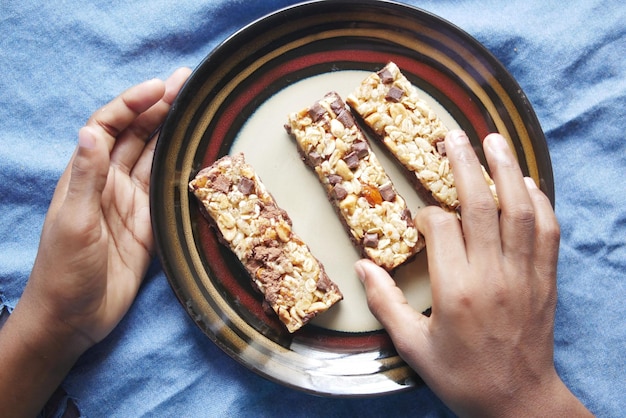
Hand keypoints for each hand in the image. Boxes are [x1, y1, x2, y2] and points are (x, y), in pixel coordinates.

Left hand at [0, 67, 190, 416]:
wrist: (74, 317)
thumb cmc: (63, 271)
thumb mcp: (72, 222)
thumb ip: (85, 178)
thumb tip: (91, 130)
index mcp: (86, 175)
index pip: (109, 126)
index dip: (132, 104)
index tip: (160, 87)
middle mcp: (110, 183)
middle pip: (137, 135)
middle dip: (160, 108)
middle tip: (189, 85)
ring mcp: (132, 203)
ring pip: (155, 157)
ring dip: (174, 132)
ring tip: (198, 108)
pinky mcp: (150, 224)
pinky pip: (169, 190)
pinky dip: (183, 170)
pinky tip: (199, 155)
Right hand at [355, 131, 590, 416]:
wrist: (518, 401)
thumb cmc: (462, 376)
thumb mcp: (413, 347)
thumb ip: (385, 303)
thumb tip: (363, 267)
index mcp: (455, 291)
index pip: (441, 228)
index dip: (428, 215)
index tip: (422, 220)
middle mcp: (492, 275)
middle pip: (480, 206)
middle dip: (465, 165)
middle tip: (453, 135)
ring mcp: (524, 274)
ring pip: (518, 210)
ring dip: (505, 170)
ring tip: (493, 140)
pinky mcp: (545, 279)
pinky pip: (546, 230)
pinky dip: (538, 201)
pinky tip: (527, 182)